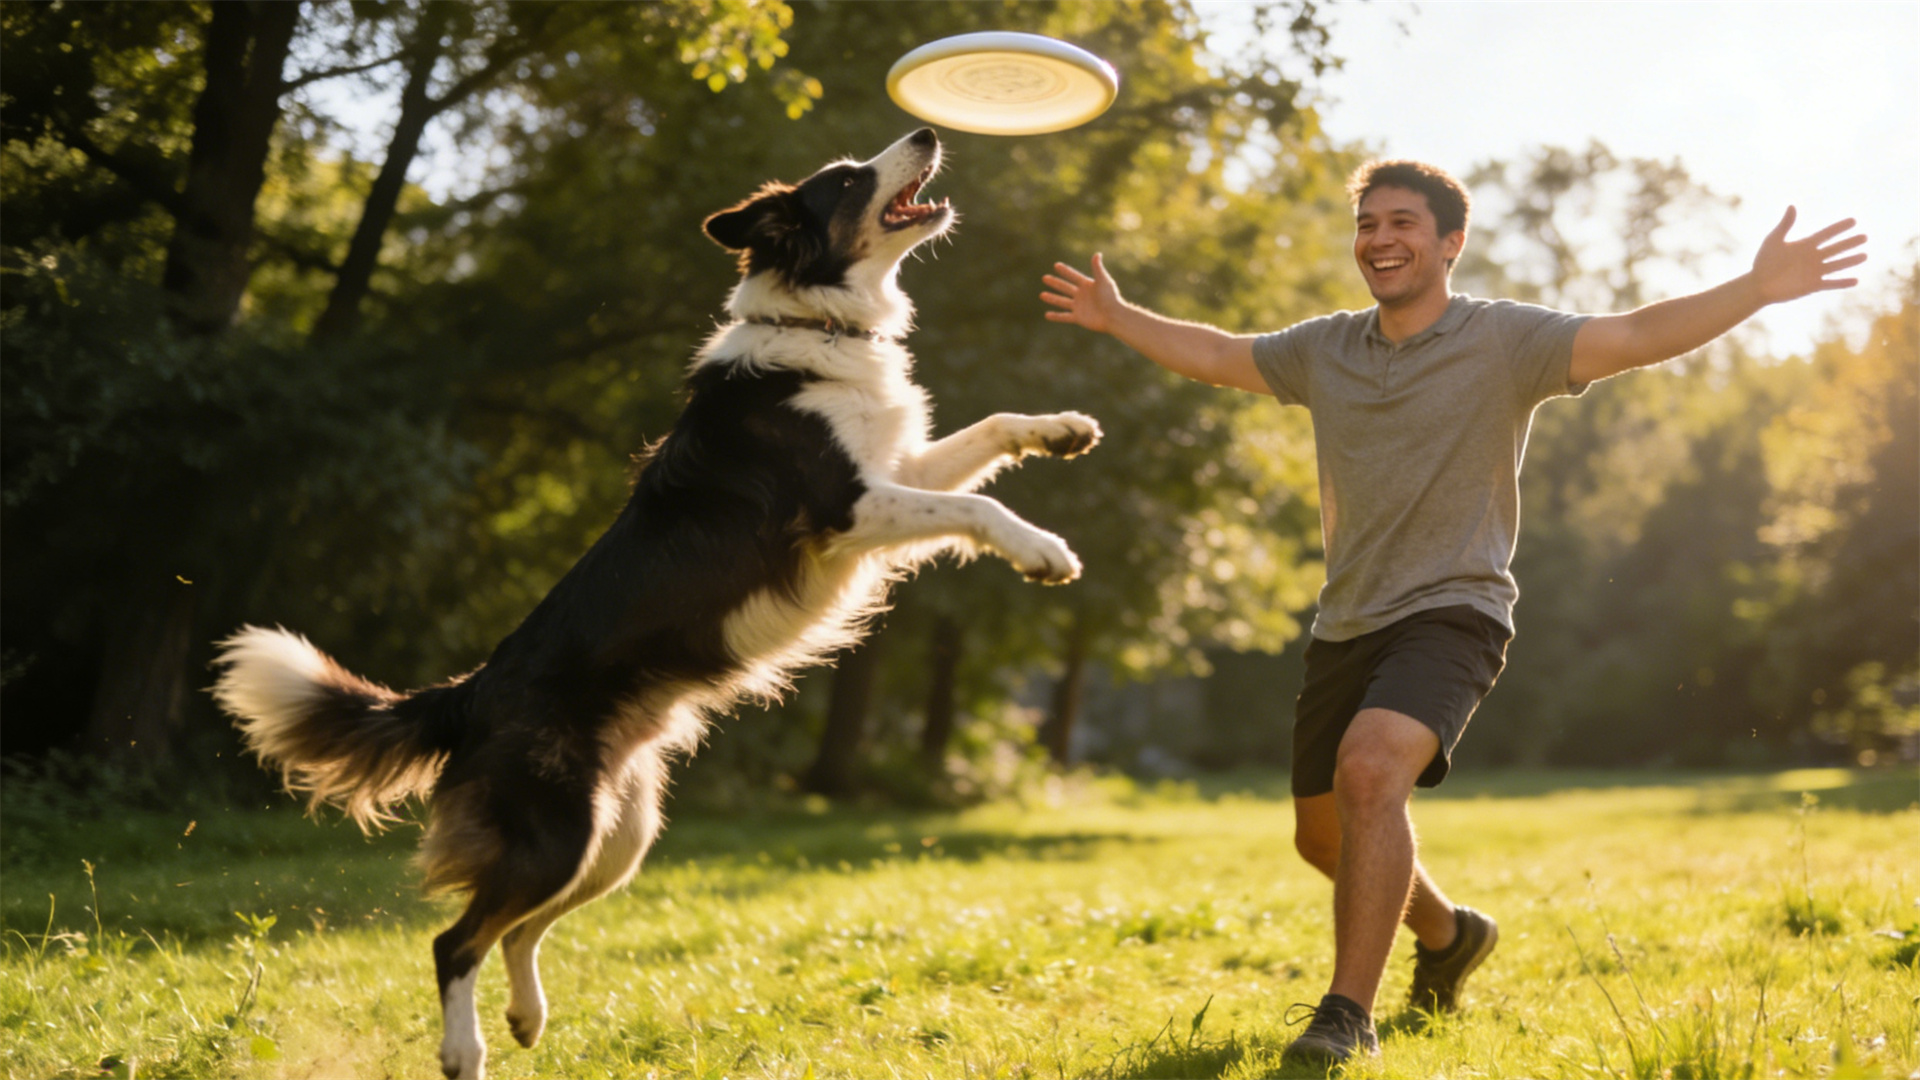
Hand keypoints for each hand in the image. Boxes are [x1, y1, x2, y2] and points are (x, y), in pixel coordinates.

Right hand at [1041, 253, 1124, 332]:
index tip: (1056, 265)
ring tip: (1042, 295)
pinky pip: (1065, 317)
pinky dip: (1056, 316)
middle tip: (1045, 278)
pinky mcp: (1078, 318)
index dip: (1065, 271)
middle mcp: (1082, 295)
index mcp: (1087, 285)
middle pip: (1065, 287)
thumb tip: (1097, 254)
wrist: (1114, 316)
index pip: (1074, 276)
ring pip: (1062, 301)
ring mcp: (1079, 306)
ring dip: (1052, 298)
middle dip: (1055, 283)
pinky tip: (1046, 315)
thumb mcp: (1104, 280)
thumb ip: (1097, 268)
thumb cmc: (1110, 297)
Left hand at [1751, 207, 1866, 304]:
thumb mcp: (1773, 241)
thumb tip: (1792, 205)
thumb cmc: (1763, 261)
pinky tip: (1856, 280)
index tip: (1853, 221)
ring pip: (1836, 265)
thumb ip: (1785, 224)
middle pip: (1835, 248)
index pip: (1826, 234)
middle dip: (1850, 243)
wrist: (1758, 285)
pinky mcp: (1812, 286)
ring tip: (1864, 255)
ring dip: (1850, 261)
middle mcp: (1813, 257)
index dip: (1839, 228)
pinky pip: (1831, 284)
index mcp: (1805, 245)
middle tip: (1865, 237)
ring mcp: (1814, 272)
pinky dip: (1842, 282)